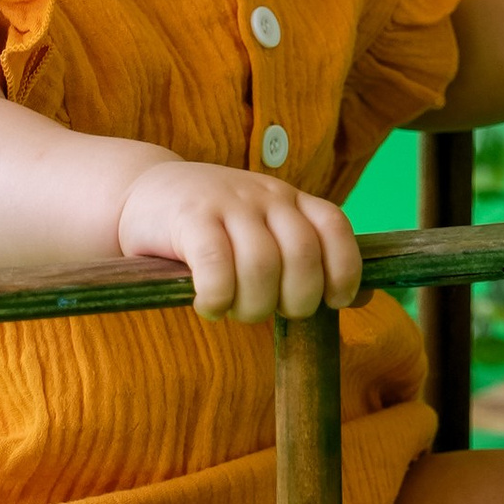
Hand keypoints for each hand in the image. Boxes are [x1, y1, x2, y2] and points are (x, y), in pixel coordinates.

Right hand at [117, 160, 363, 320]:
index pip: (335, 227)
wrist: (142, 192)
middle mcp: (266, 195)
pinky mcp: (189, 215)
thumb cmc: (213, 226)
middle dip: (295, 300)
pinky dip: (217, 297)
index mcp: (290, 199)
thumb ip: (305, 258)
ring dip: (253, 305)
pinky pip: (216, 266)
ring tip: (234, 310)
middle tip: (270, 312)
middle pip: (302, 255)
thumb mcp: (265, 230)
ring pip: (262, 264)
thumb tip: (361, 299)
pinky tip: (208, 305)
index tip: (333, 301)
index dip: (344, 269)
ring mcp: (227, 202)